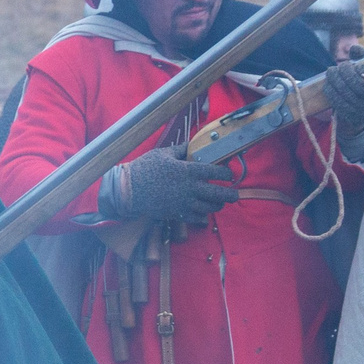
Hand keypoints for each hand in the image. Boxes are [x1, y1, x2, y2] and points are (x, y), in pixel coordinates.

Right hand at [100, 146, 236, 225]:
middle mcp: (189, 188)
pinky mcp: (177, 213)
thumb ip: (181, 150)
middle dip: (230, 194)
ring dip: (217, 205)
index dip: (226, 173)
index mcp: (187, 170)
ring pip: (209, 208)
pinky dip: (203, 216)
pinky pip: (196, 218)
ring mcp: (183, 203)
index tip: (229, 174)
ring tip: (220, 203)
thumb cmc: (145, 167)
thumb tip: (193, 145)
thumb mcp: (163, 153)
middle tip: (234, 194)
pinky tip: (204, 212)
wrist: (129, 189)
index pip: (215, 172)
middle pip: (217, 194)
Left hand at [322, 60, 363, 140]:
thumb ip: (363, 56)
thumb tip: (354, 48)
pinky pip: (338, 102)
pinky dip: (331, 91)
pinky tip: (328, 83)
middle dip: (346, 72)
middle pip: (359, 86)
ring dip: (335, 80)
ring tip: (331, 71)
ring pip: (346, 94)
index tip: (358, 66)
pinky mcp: (351, 116)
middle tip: (341, 66)